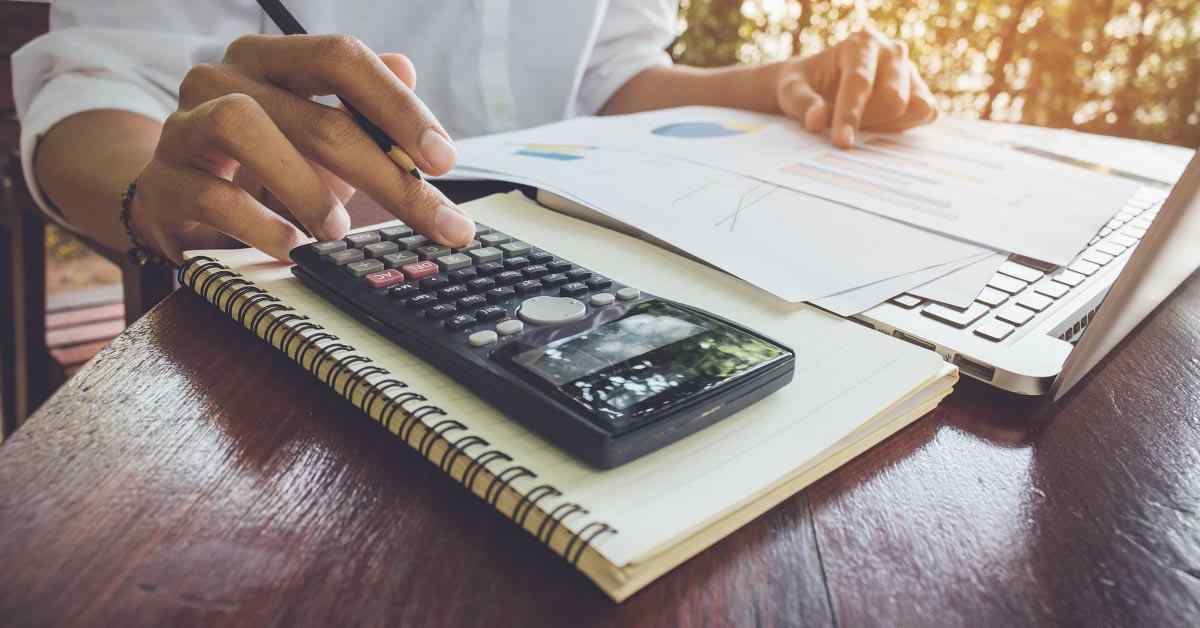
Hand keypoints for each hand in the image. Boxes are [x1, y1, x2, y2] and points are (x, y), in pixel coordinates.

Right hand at [131, 34, 474, 262]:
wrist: (177, 200)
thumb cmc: (265, 165)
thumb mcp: (322, 137)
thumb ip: (364, 109)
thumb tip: (408, 66)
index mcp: (272, 60)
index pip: (341, 59)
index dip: (398, 106)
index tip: (445, 159)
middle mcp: (223, 79)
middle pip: (316, 115)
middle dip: (385, 174)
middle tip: (434, 220)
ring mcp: (184, 127)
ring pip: (243, 127)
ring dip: (305, 185)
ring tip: (338, 229)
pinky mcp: (162, 183)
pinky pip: (211, 194)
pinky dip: (260, 224)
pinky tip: (292, 246)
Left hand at [775, 28, 938, 147]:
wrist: (820, 83)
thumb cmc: (805, 85)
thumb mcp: (791, 91)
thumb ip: (802, 104)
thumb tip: (817, 120)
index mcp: (861, 43)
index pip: (860, 82)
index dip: (850, 115)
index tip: (841, 143)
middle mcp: (891, 51)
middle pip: (892, 98)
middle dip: (868, 122)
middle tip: (843, 130)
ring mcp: (910, 70)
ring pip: (912, 108)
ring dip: (885, 125)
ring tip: (860, 123)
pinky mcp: (921, 90)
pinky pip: (926, 113)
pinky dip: (904, 126)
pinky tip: (878, 126)